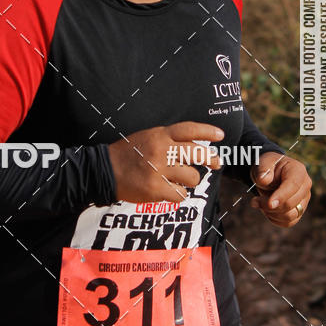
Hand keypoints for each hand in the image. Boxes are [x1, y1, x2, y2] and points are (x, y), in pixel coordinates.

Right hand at [108, 122, 223, 203]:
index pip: (189, 130)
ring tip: (180, 180)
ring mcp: (159, 170)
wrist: (104, 170)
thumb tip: (194, 147)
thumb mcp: (146, 137)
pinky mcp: (156, 189)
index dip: (207, 132)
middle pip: (198, 154)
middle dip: (211, 160)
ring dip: (189, 181)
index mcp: (159, 135)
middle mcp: (161, 150)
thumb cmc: (127, 154)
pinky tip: (169, 192)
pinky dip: (178, 195)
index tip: (221, 136)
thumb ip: (167, 139)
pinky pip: (181, 195)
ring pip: (193, 177)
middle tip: (216, 164)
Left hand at [250, 151, 311, 226]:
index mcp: (298, 170)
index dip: (281, 196)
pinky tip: (266, 209)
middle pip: (291, 203)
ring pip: (290, 216)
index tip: (269, 204)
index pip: (293, 186)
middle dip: (270, 205)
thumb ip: (263, 170)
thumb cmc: (267, 167)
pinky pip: (288, 222)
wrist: (269, 175)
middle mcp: (305, 186)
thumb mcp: (263, 163)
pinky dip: (274, 219)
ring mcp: (304, 200)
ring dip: (271, 213)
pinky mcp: (299, 211)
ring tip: (259, 203)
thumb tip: (264, 180)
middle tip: (254, 201)